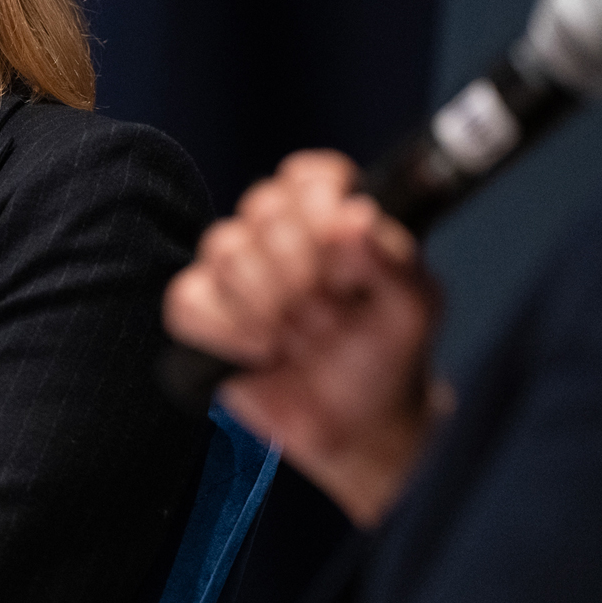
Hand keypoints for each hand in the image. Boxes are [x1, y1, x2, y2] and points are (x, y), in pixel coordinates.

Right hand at [165, 150, 445, 525]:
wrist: (355, 425)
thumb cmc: (386, 356)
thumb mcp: (412, 310)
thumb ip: (393, 260)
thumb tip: (355, 216)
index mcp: (334, 213)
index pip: (309, 176)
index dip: (321, 212)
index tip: (345, 258)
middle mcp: (281, 230)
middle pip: (263, 208)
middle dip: (303, 275)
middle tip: (331, 316)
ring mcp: (236, 268)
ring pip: (226, 250)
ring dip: (270, 308)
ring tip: (300, 340)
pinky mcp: (204, 311)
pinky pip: (189, 299)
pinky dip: (228, 332)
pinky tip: (262, 353)